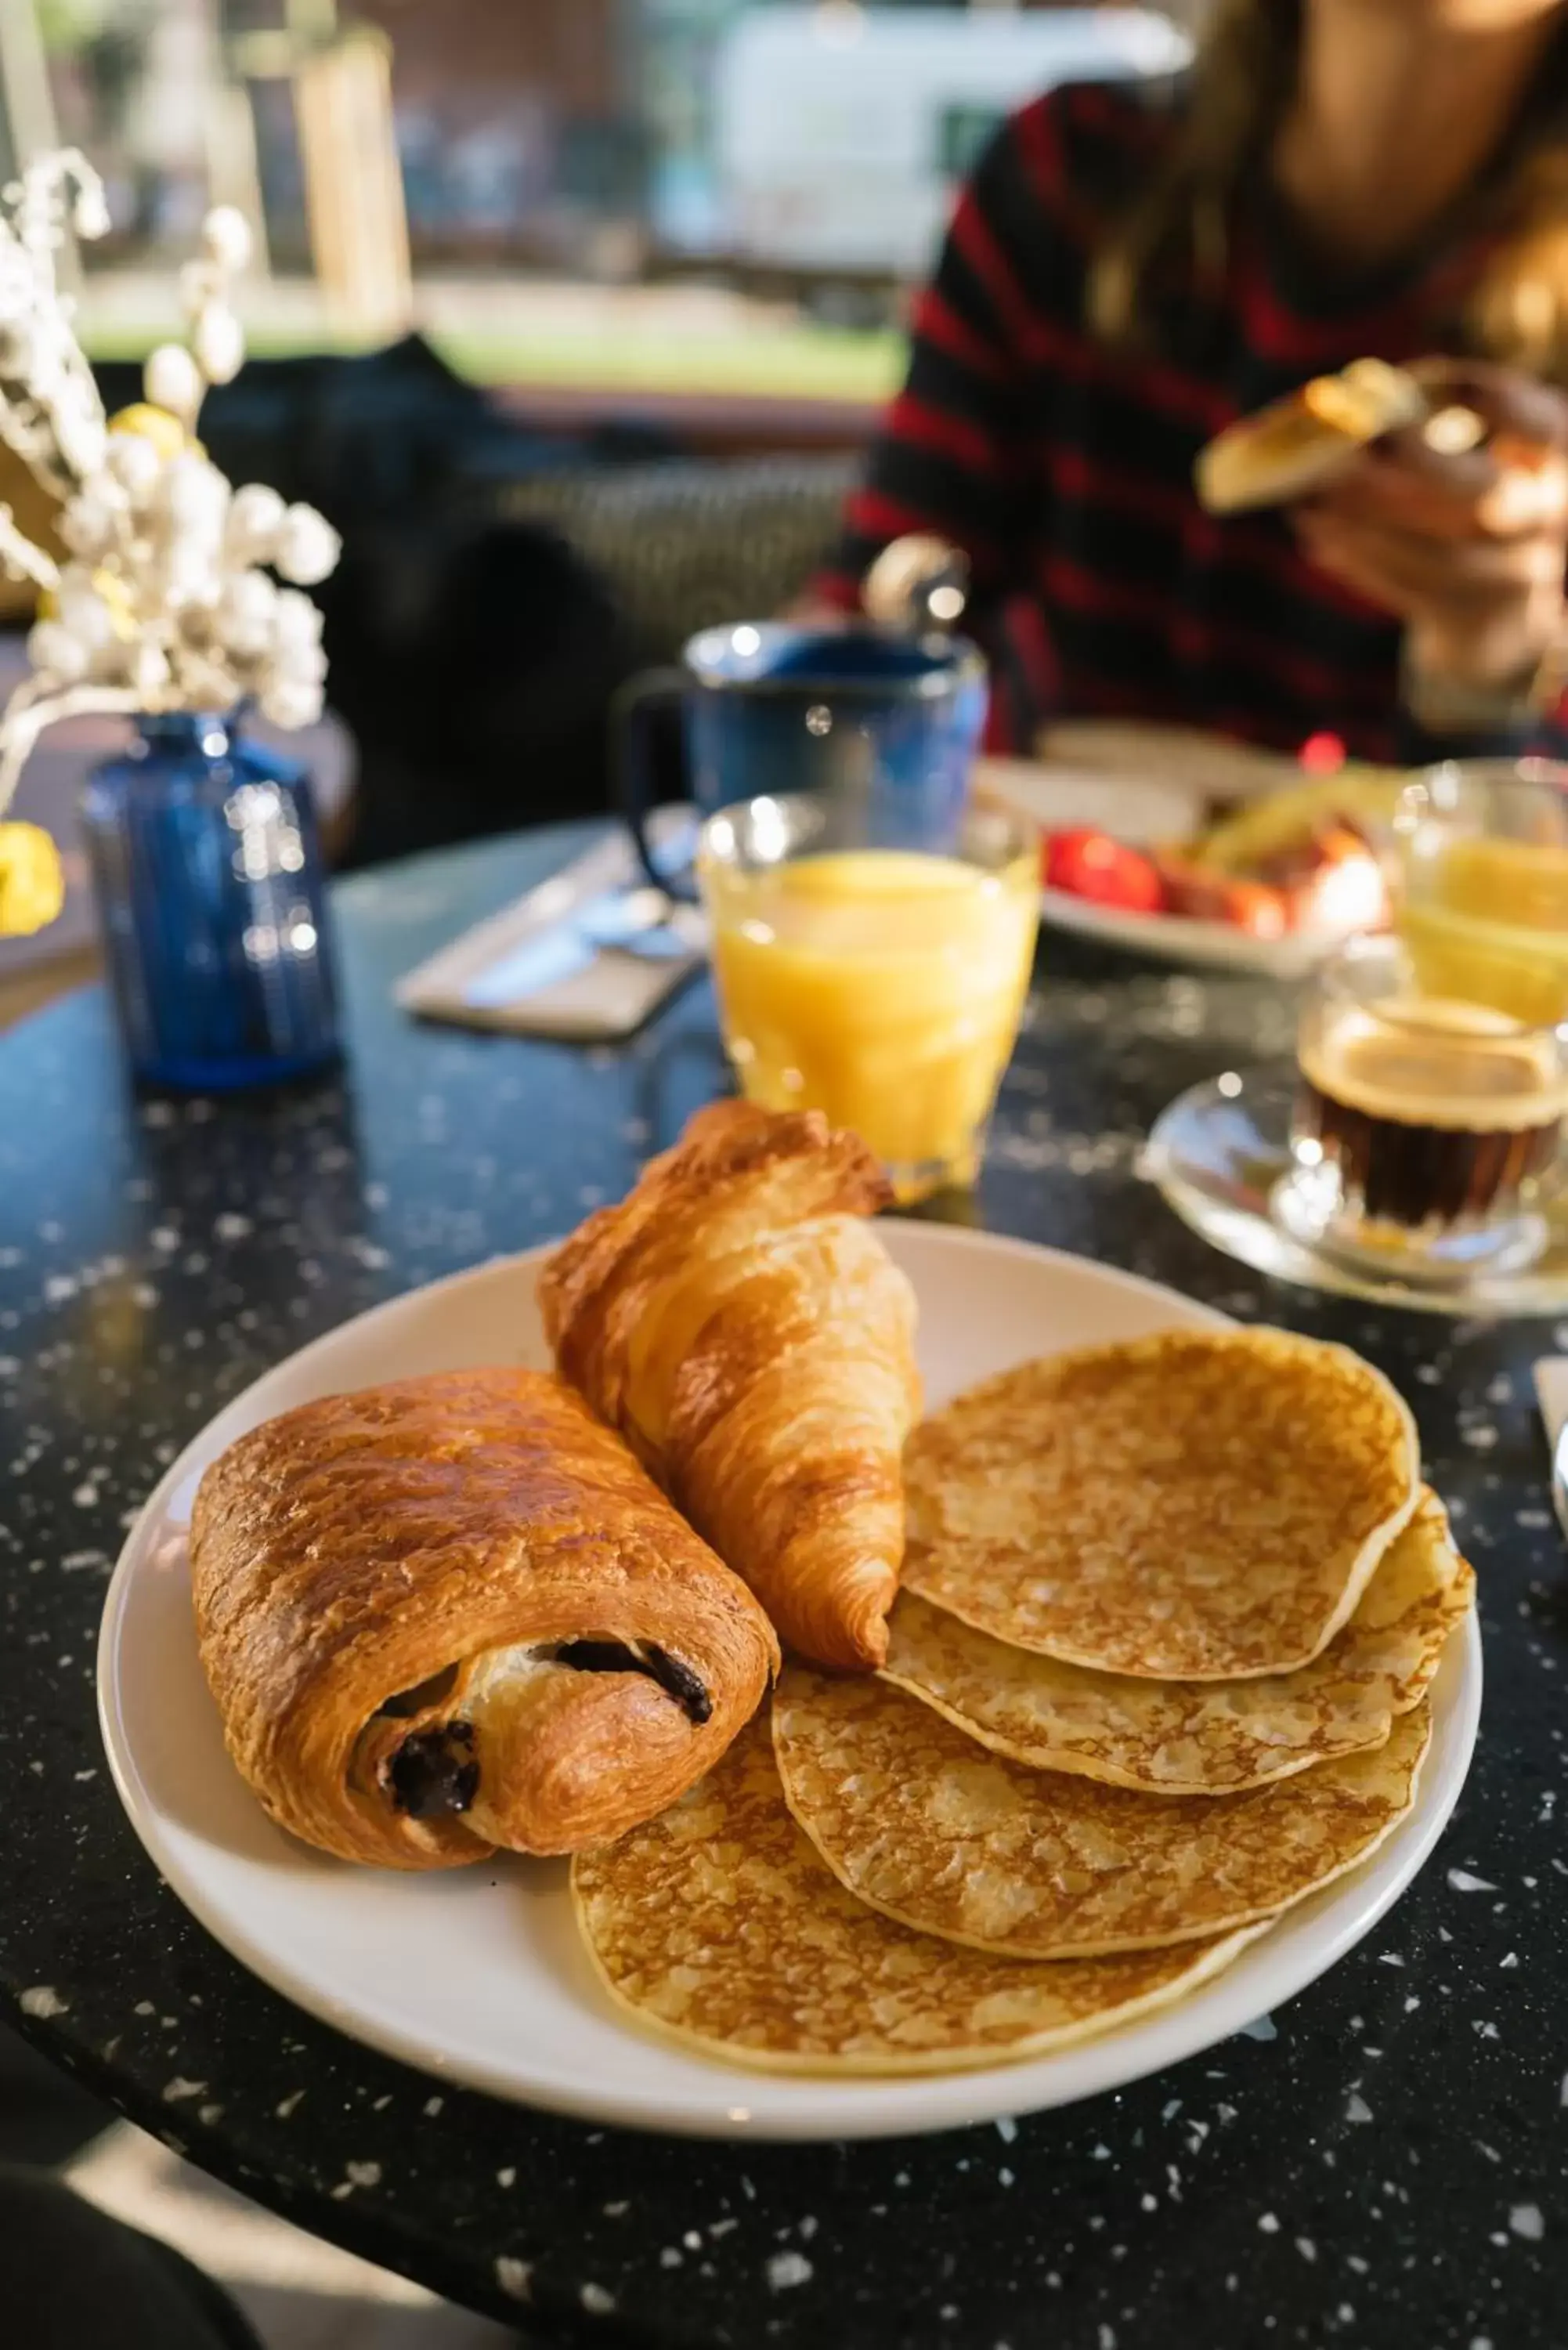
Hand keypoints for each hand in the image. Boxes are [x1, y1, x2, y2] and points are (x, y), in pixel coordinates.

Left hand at [1294, 358, 1567, 693]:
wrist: (1495, 616)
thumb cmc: (1470, 507)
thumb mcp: (1474, 458)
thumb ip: (1431, 423)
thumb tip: (1353, 405)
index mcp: (1556, 464)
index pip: (1545, 429)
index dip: (1499, 404)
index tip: (1445, 381)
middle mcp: (1545, 519)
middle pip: (1482, 494)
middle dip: (1419, 463)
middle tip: (1360, 439)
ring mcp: (1512, 575)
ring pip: (1434, 551)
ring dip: (1365, 519)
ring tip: (1310, 491)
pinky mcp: (1466, 615)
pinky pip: (1406, 586)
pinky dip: (1356, 555)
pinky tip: (1314, 527)